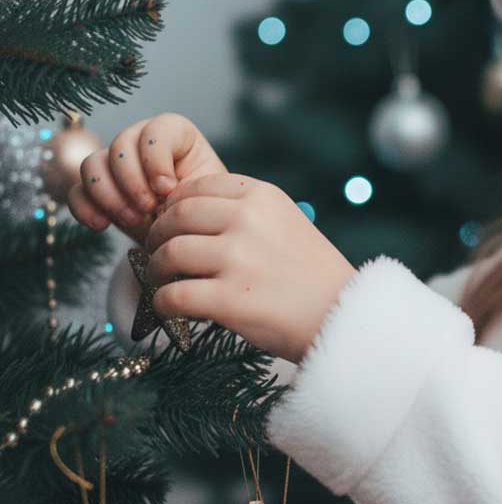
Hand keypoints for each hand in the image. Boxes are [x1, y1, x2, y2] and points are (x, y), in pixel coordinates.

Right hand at [67, 113, 227, 246]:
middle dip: (132, 181)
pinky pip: (76, 191)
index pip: (156, 130)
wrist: (189, 235)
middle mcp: (141, 142)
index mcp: (176, 135)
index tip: (168, 189)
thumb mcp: (206, 195)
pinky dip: (85, 208)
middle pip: (120, 145)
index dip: (156, 159)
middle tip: (148, 209)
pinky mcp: (97, 190)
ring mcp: (115, 164)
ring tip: (133, 220)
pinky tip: (102, 225)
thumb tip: (162, 192)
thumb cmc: (203, 210)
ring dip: (109, 195)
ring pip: (92, 164)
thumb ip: (189, 186)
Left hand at [142, 172, 357, 363]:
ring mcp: (238, 259)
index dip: (175, 206)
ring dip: (157, 270)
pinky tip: (170, 308)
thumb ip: (246, 212)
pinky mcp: (229, 299)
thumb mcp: (287, 222)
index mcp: (263, 196)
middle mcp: (248, 220)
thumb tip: (185, 214)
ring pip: (169, 254)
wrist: (343, 315)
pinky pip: (172, 296)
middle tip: (157, 253)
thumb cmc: (313, 274)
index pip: (197, 187)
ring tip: (164, 281)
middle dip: (158, 236)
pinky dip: (163, 304)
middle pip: (176, 217)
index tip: (172, 224)